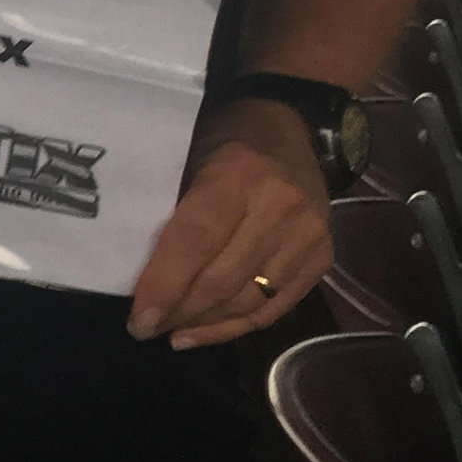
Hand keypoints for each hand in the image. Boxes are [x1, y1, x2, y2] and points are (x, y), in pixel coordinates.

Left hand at [127, 99, 333, 352]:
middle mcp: (280, 208)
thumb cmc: (224, 140)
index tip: (138, 319)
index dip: (164, 286)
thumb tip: (138, 276)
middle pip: (222, 280)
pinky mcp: (323, 257)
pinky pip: (275, 308)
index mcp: (238, 175)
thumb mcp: (189, 157)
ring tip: (171, 332)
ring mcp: (307, 235)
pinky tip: (204, 333)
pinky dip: (237, 327)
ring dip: (204, 324)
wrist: (289, 127)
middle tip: (145, 328)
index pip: (196, 242)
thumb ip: (171, 210)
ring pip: (249, 301)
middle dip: (179, 312)